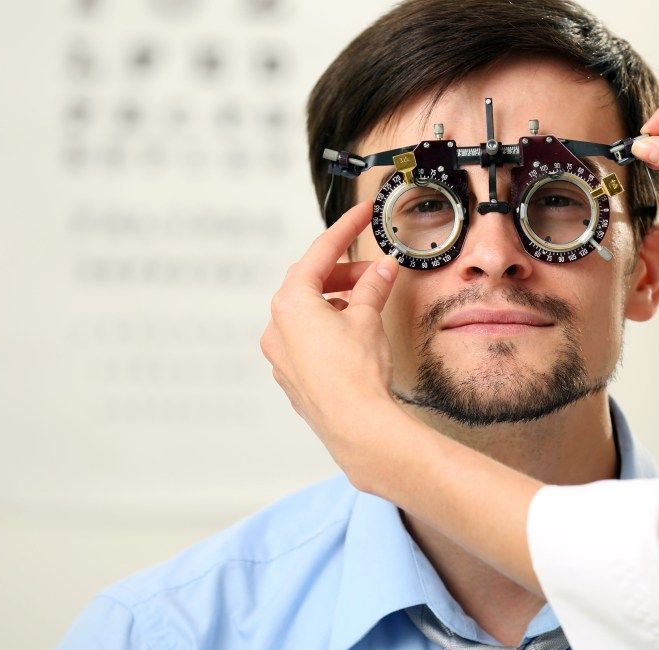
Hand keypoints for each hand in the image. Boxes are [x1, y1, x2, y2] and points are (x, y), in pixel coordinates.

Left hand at [260, 201, 403, 481]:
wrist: (356, 425)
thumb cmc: (355, 375)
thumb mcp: (368, 318)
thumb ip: (373, 287)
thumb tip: (381, 271)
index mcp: (291, 303)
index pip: (320, 253)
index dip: (345, 229)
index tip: (360, 215)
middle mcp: (277, 327)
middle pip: (310, 282)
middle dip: (344, 273)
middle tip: (375, 271)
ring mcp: (281, 354)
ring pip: (308, 312)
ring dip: (337, 301)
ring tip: (369, 303)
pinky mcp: (293, 376)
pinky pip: (308, 339)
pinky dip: (330, 326)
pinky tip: (354, 333)